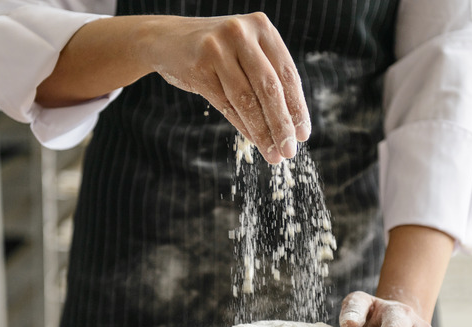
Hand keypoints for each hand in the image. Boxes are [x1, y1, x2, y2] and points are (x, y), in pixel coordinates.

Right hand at [143, 13, 310, 162]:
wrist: (167, 40)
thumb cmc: (217, 52)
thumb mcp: (246, 53)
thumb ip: (268, 78)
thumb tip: (293, 126)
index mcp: (261, 27)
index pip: (287, 73)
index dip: (297, 107)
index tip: (304, 134)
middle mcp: (241, 33)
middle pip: (269, 87)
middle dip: (282, 123)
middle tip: (290, 150)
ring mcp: (217, 48)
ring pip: (247, 99)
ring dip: (262, 132)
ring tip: (273, 154)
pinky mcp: (198, 67)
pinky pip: (226, 104)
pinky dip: (242, 126)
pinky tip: (254, 141)